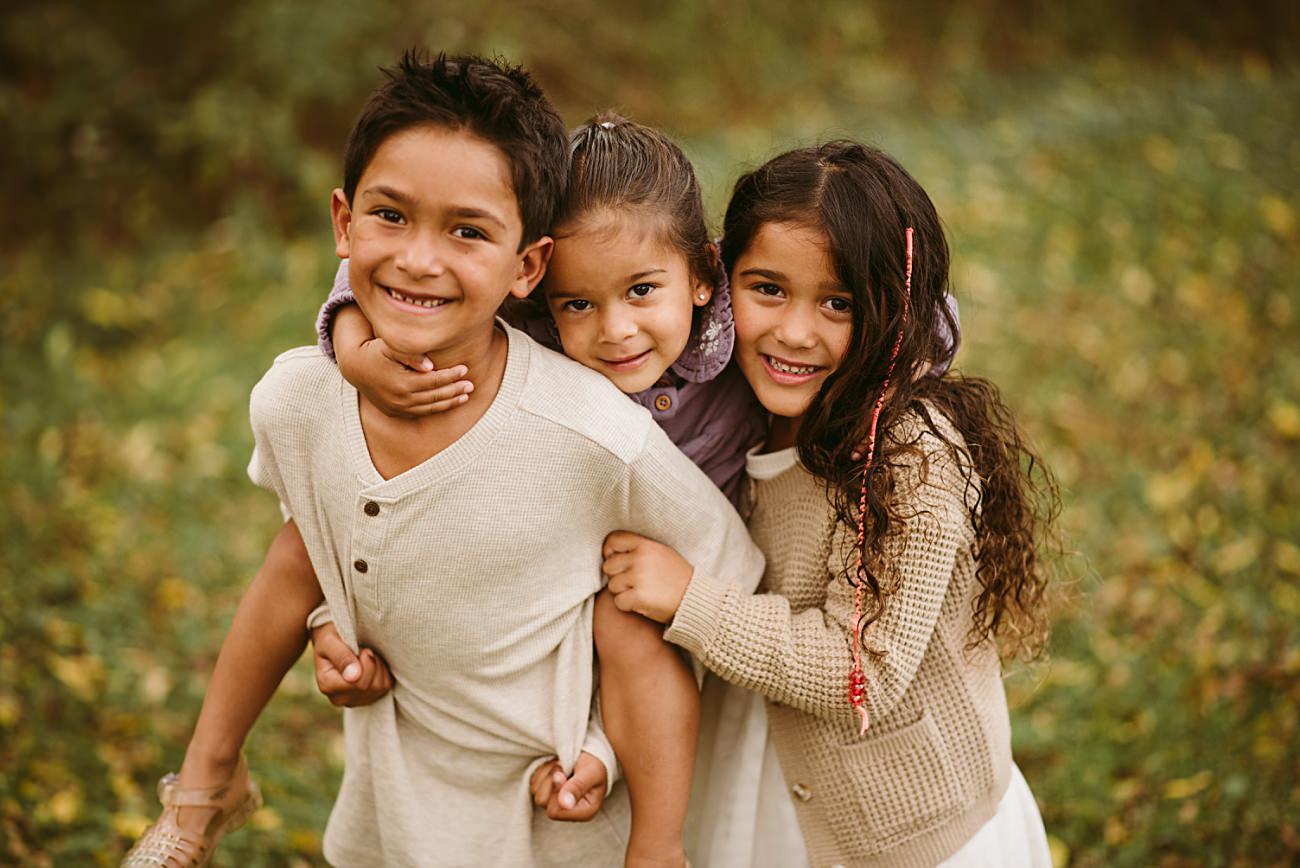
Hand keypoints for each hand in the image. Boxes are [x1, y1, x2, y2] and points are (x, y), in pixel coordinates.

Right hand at [311, 621, 393, 706]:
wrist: (333, 640)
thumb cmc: (331, 637)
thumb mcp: (330, 641)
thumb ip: (341, 656)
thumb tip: (353, 677)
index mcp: (327, 685)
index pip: (359, 683)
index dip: (367, 662)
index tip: (363, 649)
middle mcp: (339, 698)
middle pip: (371, 686)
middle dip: (373, 663)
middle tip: (365, 651)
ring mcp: (353, 700)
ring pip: (380, 687)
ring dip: (378, 667)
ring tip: (367, 657)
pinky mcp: (367, 698)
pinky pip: (385, 687)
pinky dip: (383, 673)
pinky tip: (372, 665)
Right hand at [334, 306, 471, 417]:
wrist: (355, 368)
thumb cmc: (375, 352)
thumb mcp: (390, 347)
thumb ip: (410, 354)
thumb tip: (431, 365)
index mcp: (401, 383)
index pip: (433, 381)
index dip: (450, 375)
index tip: (465, 369)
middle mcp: (400, 400)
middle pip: (434, 396)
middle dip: (455, 390)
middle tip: (471, 385)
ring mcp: (398, 409)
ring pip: (429, 408)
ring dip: (449, 402)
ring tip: (465, 396)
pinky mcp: (396, 413)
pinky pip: (420, 413)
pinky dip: (436, 408)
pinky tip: (448, 403)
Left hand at [529, 752, 606, 821]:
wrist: (591, 754)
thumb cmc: (595, 764)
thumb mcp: (591, 772)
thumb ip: (578, 787)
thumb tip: (564, 804)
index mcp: (584, 812)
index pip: (555, 811)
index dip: (556, 791)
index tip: (564, 775)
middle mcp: (568, 811)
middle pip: (542, 801)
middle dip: (551, 780)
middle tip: (565, 769)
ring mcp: (555, 803)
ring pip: (536, 791)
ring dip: (547, 773)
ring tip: (562, 767)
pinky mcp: (546, 792)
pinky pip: (534, 782)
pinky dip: (543, 771)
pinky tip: (557, 767)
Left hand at [602, 531, 693, 623]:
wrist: (695, 598)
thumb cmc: (677, 577)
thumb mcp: (661, 553)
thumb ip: (638, 549)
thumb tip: (609, 553)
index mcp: (646, 545)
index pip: (614, 541)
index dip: (610, 552)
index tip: (617, 562)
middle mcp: (641, 558)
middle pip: (608, 566)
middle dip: (617, 576)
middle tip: (633, 583)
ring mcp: (640, 577)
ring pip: (612, 586)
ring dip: (622, 592)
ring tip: (641, 592)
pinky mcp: (639, 597)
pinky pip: (618, 602)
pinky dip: (627, 606)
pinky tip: (641, 603)